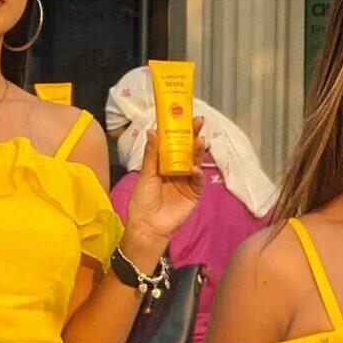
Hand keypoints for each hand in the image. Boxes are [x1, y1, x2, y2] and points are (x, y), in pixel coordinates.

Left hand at [121, 118, 205, 265]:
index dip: (180, 130)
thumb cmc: (142, 200)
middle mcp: (178, 169)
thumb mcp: (146, 174)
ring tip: (199, 141)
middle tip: (198, 122)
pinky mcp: (193, 194)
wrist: (147, 225)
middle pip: (188, 150)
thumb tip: (153, 131)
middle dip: (193, 136)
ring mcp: (187, 181)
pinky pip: (197, 182)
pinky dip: (197, 174)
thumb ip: (151, 154)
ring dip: (198, 152)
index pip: (174, 143)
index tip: (184, 116)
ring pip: (195, 162)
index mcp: (164, 163)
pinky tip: (195, 168)